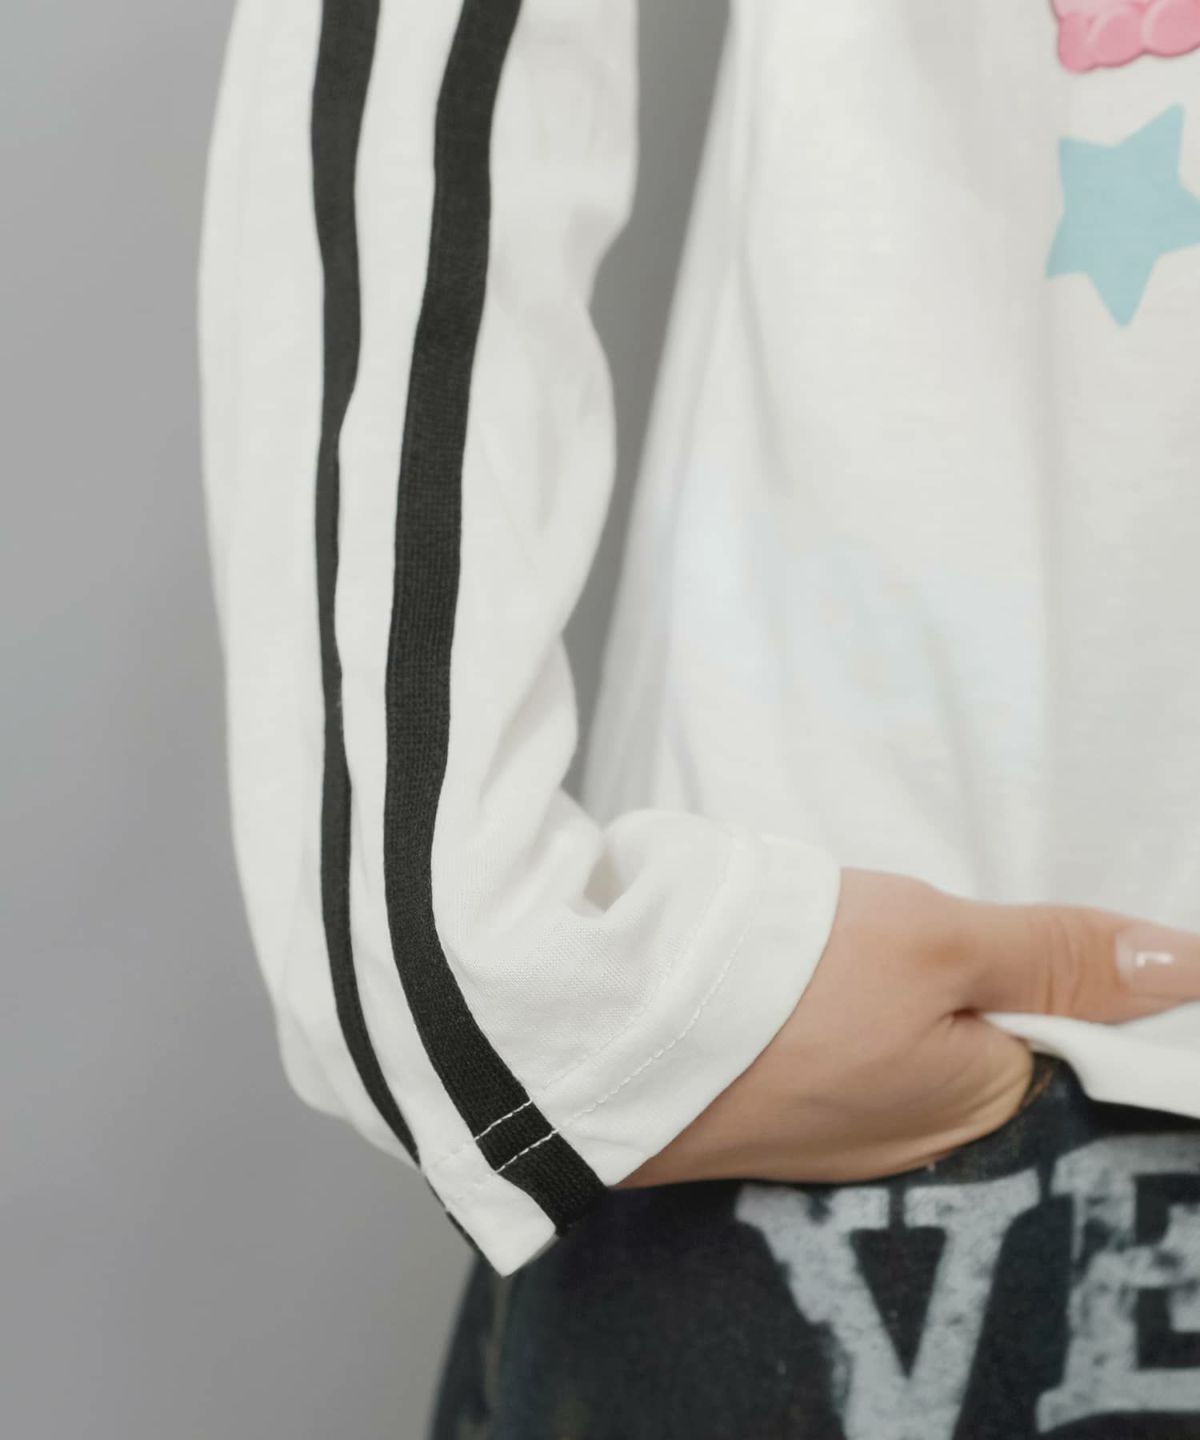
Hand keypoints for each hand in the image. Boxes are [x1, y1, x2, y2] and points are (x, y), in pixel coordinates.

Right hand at [620, 867, 1199, 1187]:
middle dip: (961, 969)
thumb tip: (1194, 963)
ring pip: (913, 1034)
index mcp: (984, 1111)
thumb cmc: (785, 988)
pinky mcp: (792, 1114)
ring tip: (835, 946)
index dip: (1048, 961)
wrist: (615, 1033)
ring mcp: (851, 1136)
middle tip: (892, 929)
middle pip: (988, 1032)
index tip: (982, 925)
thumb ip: (1061, 951)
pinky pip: (851, 1050)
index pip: (1071, 1031)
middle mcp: (926, 1146)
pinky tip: (799, 980)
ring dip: (893, 981)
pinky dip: (840, 1006)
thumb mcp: (937, 942)